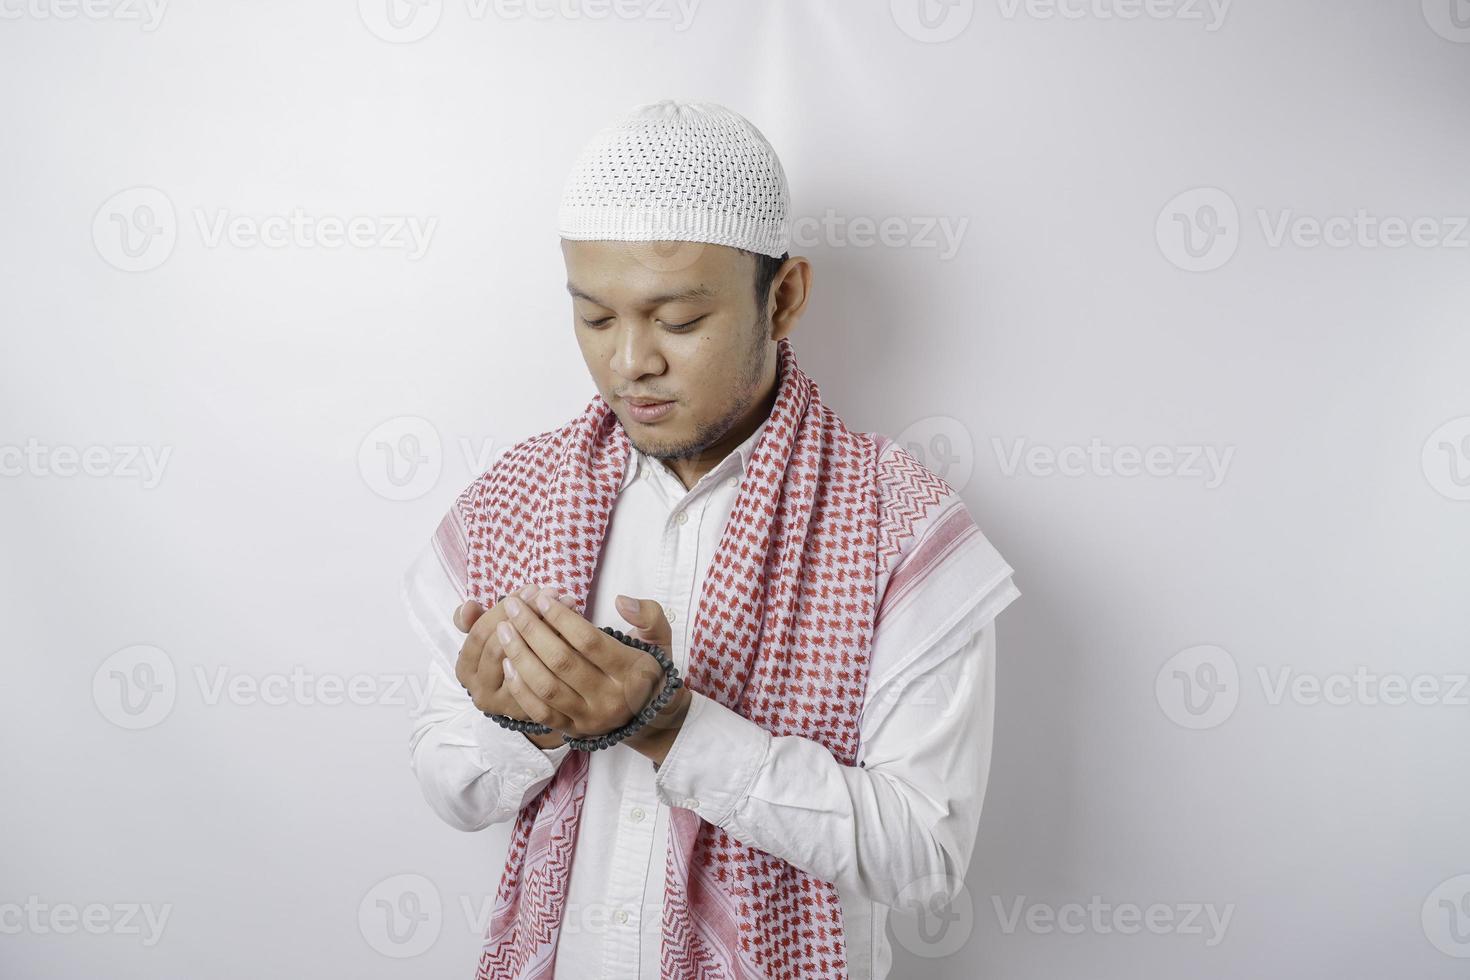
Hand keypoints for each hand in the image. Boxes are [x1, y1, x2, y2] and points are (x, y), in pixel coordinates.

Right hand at [453, 584, 566, 721]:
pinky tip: (575, 629)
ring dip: (547, 627)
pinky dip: (560, 649)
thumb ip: (477, 619)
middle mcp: (480, 692)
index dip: (504, 607)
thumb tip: (467, 606)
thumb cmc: (514, 650)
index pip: (480, 632)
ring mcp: (505, 705)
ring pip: (524, 662)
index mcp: (465, 669)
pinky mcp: (531, 713)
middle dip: (527, 614)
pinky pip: (545, 678)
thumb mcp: (493, 633)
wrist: (539, 690)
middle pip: (499, 645)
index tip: (529, 589)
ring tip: (568, 602)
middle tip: (551, 593)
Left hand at [496, 587, 686, 739]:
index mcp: (631, 671)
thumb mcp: (660, 639)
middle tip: (514, 606)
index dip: (561, 618)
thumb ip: (648, 614)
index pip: (588, 641)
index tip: (542, 598)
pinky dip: (520, 687)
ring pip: (546, 687)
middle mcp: (610, 698)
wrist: (651, 717)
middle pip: (561, 662)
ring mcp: (589, 718)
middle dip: (532, 630)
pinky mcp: (573, 730)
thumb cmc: (647, 668)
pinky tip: (507, 662)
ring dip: (519, 655)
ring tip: (504, 629)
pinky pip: (539, 712)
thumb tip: (621, 601)